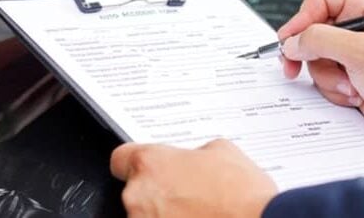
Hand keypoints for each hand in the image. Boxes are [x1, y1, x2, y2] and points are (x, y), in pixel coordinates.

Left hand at [110, 139, 276, 217]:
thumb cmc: (242, 194)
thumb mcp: (225, 151)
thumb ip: (198, 152)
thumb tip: (195, 159)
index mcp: (151, 164)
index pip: (121, 158)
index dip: (136, 163)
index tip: (148, 168)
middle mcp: (138, 196)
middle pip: (138, 191)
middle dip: (162, 192)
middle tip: (191, 194)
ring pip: (149, 215)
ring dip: (167, 214)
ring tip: (201, 212)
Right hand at [278, 0, 363, 156]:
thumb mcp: (361, 54)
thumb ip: (321, 41)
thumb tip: (292, 42)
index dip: (303, 17)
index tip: (291, 40)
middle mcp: (357, 26)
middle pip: (311, 30)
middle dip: (313, 56)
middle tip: (294, 68)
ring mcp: (351, 51)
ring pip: (314, 57)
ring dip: (328, 77)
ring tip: (351, 85)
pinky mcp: (347, 73)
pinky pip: (322, 77)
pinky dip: (334, 89)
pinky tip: (355, 95)